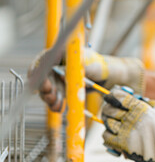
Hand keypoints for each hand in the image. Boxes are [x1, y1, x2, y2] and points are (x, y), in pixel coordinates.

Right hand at [29, 48, 144, 110]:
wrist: (109, 77)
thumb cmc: (100, 66)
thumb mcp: (89, 65)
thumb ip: (75, 67)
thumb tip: (61, 73)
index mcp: (61, 53)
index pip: (43, 60)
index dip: (38, 71)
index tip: (42, 82)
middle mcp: (56, 64)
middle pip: (42, 76)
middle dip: (45, 88)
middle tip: (51, 96)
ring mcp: (58, 77)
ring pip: (47, 88)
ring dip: (50, 98)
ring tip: (57, 105)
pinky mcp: (62, 88)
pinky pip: (54, 96)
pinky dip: (56, 103)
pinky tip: (59, 108)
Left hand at [102, 87, 154, 161]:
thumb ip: (151, 103)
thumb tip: (142, 99)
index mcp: (140, 107)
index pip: (119, 97)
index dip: (113, 95)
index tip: (112, 96)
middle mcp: (130, 118)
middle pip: (110, 109)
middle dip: (109, 108)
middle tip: (111, 109)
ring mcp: (125, 131)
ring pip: (107, 123)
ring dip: (109, 121)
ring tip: (113, 121)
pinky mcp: (123, 144)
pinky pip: (107, 137)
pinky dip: (108, 134)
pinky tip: (114, 133)